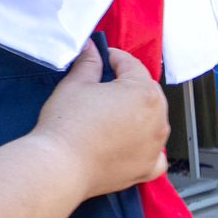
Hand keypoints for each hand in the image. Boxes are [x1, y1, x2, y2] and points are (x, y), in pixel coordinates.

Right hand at [27, 45, 168, 198]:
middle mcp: (157, 119)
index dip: (113, 58)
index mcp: (143, 93)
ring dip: (139, 113)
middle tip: (103, 86)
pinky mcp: (146, 168)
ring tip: (112, 114)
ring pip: (155, 120)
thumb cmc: (67, 126)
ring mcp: (155, 146)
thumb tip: (92, 49)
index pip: (131, 65)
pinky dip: (148, 146)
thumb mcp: (75, 84)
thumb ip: (89, 62)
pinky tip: (132, 142)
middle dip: (128, 85)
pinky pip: (157, 154)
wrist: (60, 166)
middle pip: (148, 91)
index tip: (101, 59)